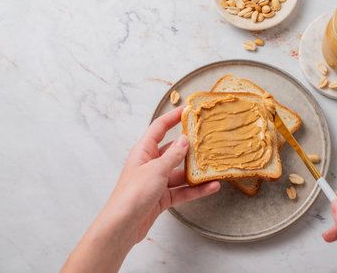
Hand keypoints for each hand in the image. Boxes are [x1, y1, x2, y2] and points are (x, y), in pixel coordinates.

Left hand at [107, 105, 219, 242]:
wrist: (123, 226)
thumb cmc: (133, 194)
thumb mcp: (156, 170)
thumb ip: (173, 155)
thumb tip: (184, 139)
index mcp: (143, 151)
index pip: (159, 128)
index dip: (173, 117)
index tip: (188, 110)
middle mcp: (150, 163)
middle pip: (173, 150)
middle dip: (190, 146)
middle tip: (207, 139)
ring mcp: (157, 181)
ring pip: (180, 172)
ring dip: (196, 171)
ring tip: (213, 166)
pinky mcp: (163, 197)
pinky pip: (183, 190)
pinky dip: (195, 189)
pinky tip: (211, 187)